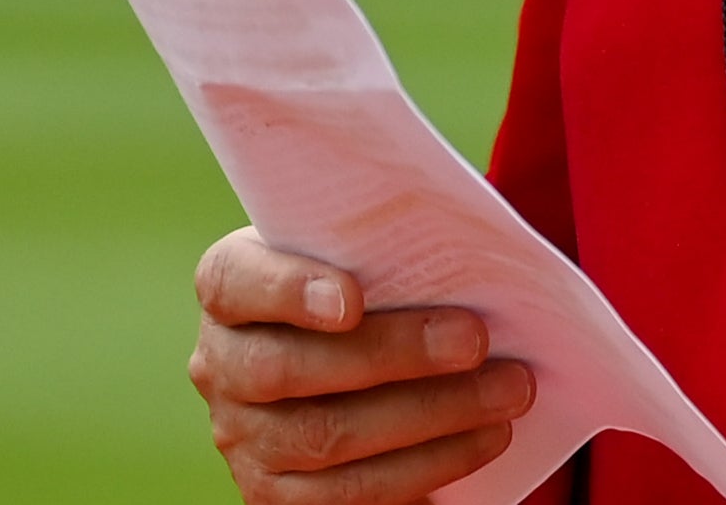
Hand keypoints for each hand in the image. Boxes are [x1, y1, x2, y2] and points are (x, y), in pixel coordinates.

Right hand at [189, 228, 535, 503]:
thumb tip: (469, 251)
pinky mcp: (275, 495)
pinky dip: (425, 468)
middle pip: (288, 369)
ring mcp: (242, 437)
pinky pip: (346, 496)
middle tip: (476, 342)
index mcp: (229, 287)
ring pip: (324, 439)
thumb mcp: (362, 248)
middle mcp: (219, 364)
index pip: (235, 282)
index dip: (288, 290)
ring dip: (429, 418)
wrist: (351, 358)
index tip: (353, 300)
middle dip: (394, 356)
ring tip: (506, 393)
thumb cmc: (369, 279)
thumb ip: (386, 245)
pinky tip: (482, 440)